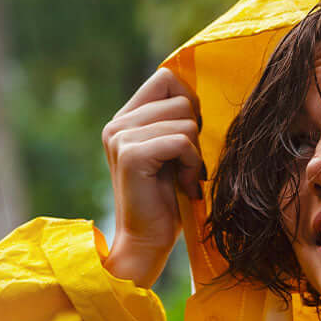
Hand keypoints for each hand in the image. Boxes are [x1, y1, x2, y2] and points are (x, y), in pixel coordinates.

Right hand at [99, 67, 204, 286]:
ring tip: (182, 177)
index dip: (188, 103)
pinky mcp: (130, 154)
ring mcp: (120, 137)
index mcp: (125, 119)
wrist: (146, 241)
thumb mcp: (171, 152)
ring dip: (193, 152)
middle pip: (180, 98)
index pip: (166, 78)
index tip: (188, 138)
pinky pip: (181, 141)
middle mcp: (117, 123)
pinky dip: (191, 164)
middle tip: (184, 164)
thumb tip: (202, 92)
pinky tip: (183, 184)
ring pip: (184, 120)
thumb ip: (176, 121)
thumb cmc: (166, 199)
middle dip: (194, 132)